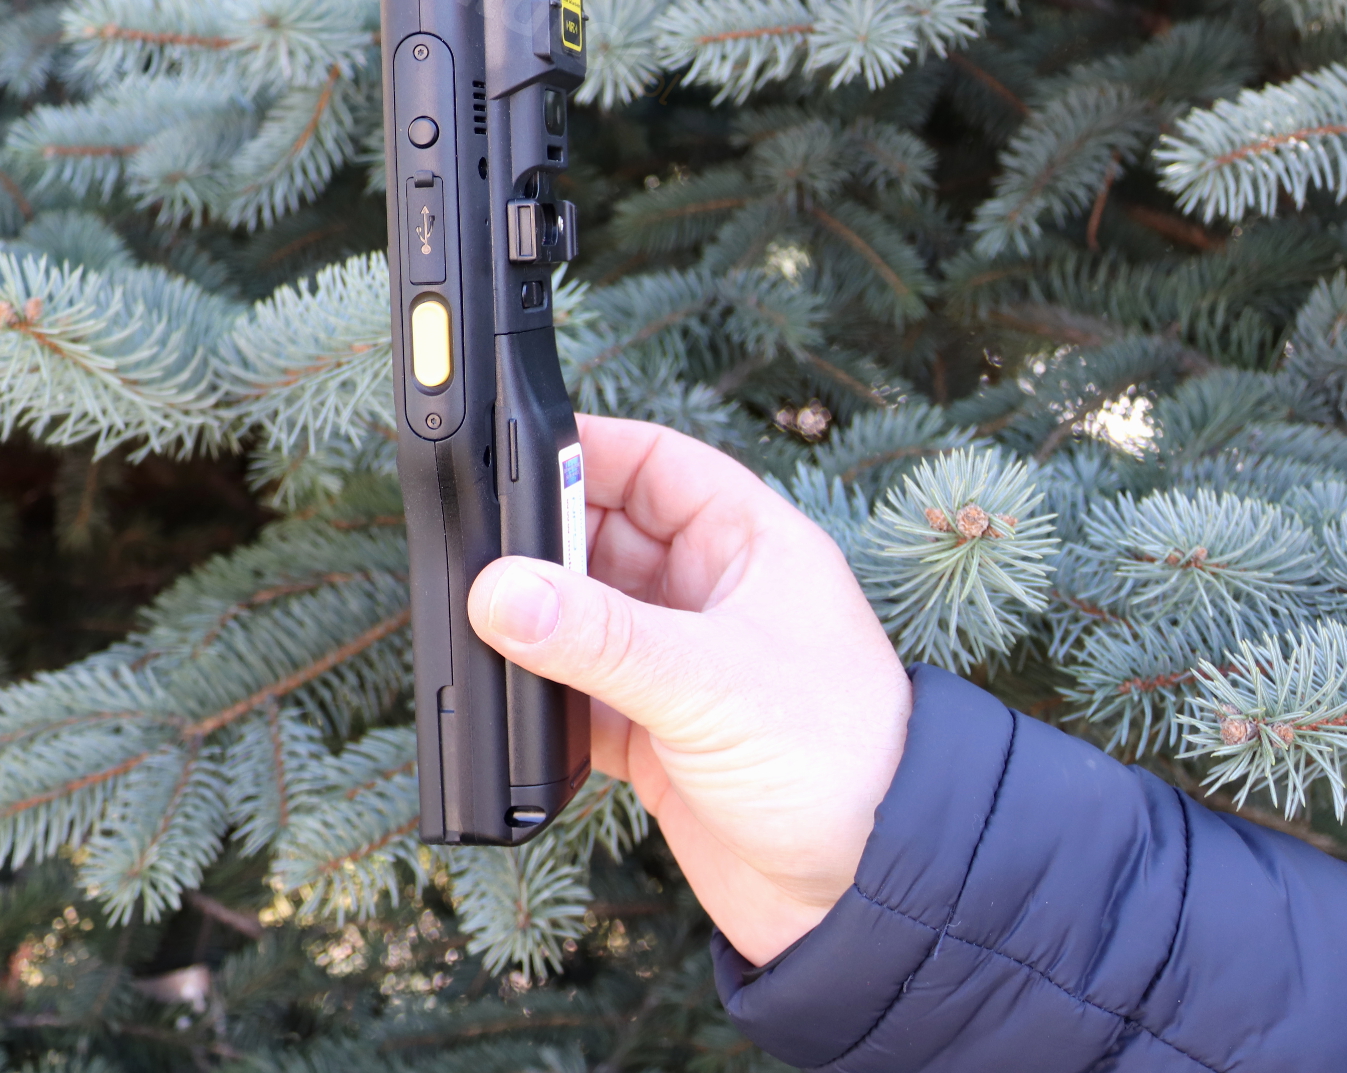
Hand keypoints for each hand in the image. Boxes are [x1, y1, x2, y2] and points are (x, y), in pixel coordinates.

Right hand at [467, 415, 910, 966]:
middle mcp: (712, 595)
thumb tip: (500, 591)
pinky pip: (577, 690)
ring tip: (484, 623)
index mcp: (750, 545)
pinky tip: (513, 696)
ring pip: (583, 614)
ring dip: (537, 620)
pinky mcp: (653, 732)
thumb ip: (598, 636)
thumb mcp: (709, 681)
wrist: (864, 898)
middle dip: (541, 543)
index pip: (655, 463)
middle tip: (482, 555)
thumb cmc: (838, 762)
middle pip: (603, 536)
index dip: (585, 449)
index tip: (508, 454)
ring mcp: (680, 664)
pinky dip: (541, 692)